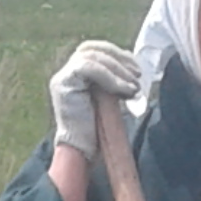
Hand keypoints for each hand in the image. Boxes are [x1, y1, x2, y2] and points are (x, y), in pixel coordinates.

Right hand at [49, 39, 138, 156]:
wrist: (82, 151)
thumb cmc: (98, 131)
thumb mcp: (109, 98)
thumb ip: (113, 80)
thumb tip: (131, 66)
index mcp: (75, 75)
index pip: (95, 51)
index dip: (117, 54)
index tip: (136, 68)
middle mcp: (65, 73)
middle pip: (93, 48)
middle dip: (119, 58)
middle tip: (138, 75)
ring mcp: (62, 77)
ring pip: (93, 57)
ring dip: (118, 69)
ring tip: (134, 86)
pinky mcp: (63, 83)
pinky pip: (89, 68)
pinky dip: (110, 77)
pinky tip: (124, 90)